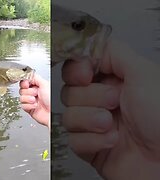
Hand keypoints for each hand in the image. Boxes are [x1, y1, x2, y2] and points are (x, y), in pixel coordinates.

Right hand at [19, 74, 49, 127]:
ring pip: (21, 97)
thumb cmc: (52, 100)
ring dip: (28, 99)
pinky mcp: (29, 109)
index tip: (26, 84)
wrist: (52, 113)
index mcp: (38, 86)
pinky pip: (22, 105)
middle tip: (35, 93)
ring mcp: (31, 101)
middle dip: (28, 92)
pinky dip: (28, 106)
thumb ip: (35, 77)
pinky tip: (35, 106)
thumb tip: (28, 74)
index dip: (24, 83)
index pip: (25, 82)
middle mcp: (34, 93)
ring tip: (35, 100)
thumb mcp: (44, 84)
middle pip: (21, 89)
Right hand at [61, 39, 159, 178]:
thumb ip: (112, 52)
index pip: (76, 68)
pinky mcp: (89, 147)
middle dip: (90, 97)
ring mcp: (92, 124)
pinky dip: (93, 142)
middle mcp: (100, 100)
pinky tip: (112, 142)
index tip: (87, 75)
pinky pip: (72, 140)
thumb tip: (86, 45)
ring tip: (112, 125)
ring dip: (90, 120)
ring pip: (67, 116)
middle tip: (115, 102)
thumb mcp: (142, 73)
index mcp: (112, 80)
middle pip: (68, 91)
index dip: (76, 70)